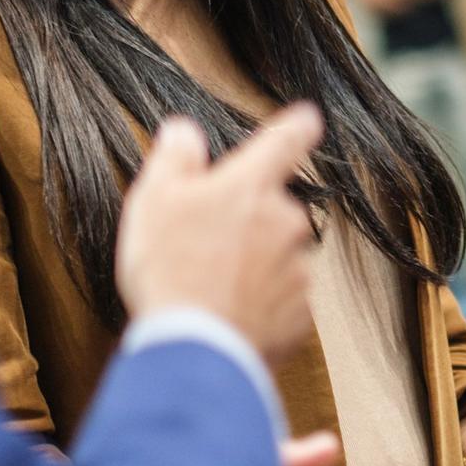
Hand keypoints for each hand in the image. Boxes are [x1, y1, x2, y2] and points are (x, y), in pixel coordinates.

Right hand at [115, 104, 322, 364]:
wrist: (194, 348)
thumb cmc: (170, 267)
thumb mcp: (154, 198)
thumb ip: (174, 157)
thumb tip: (184, 130)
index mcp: (252, 185)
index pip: (285, 141)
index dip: (298, 126)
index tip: (311, 117)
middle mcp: (286, 222)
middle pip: (274, 209)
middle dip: (248, 221)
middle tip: (204, 243)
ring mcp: (297, 271)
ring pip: (278, 257)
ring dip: (253, 266)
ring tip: (208, 287)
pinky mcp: (299, 317)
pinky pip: (280, 302)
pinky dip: (259, 306)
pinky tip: (227, 315)